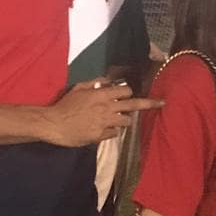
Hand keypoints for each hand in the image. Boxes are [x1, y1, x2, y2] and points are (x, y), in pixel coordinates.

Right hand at [42, 78, 162, 146]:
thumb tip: (106, 80)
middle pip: (133, 105)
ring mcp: (105, 123)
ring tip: (115, 119)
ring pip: (126, 121)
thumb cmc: (65, 105)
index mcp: (101, 94)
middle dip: (149, 103)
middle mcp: (107, 108)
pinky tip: (101, 129)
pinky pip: (114, 133)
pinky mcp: (101, 136)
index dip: (128, 92)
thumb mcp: (78, 88)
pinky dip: (111, 131)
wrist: (54, 124)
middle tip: (162, 103)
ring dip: (124, 120)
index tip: (129, 94)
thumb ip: (94, 83)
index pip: (126, 91)